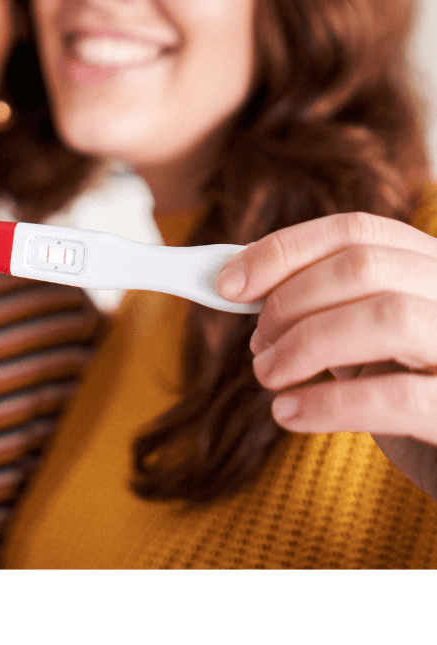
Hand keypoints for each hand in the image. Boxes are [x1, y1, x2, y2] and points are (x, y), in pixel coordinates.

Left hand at [216, 211, 436, 500]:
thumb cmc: (414, 399)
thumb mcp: (371, 343)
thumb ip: (327, 308)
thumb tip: (241, 285)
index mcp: (433, 267)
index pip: (356, 230)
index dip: (284, 251)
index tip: (228, 284)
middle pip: (365, 266)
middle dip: (291, 299)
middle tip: (256, 341)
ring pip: (388, 316)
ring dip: (306, 344)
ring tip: (268, 375)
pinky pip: (397, 397)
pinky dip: (329, 403)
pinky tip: (288, 414)